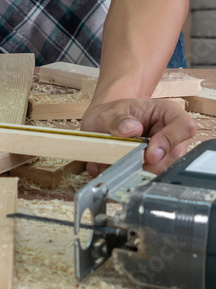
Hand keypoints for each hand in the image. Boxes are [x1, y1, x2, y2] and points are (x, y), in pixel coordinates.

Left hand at [81, 98, 196, 175]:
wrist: (103, 128)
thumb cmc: (112, 117)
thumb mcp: (109, 114)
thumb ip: (117, 121)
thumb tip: (131, 129)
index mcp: (167, 112)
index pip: (184, 126)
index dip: (169, 140)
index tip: (150, 154)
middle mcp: (172, 133)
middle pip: (175, 153)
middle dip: (152, 162)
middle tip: (128, 162)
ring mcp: (167, 152)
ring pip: (165, 168)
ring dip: (141, 170)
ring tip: (118, 163)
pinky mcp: (157, 167)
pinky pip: (152, 176)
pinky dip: (134, 176)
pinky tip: (118, 169)